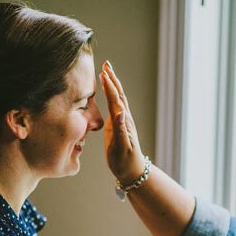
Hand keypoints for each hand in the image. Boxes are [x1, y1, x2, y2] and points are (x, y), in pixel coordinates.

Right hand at [100, 61, 146, 184]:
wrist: (132, 171)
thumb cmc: (125, 162)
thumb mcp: (121, 147)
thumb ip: (120, 129)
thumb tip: (121, 112)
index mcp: (123, 122)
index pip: (115, 100)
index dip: (109, 86)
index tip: (103, 72)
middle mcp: (123, 118)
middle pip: (118, 94)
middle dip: (112, 79)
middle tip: (106, 64)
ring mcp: (121, 121)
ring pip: (117, 98)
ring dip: (112, 84)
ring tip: (106, 72)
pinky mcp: (117, 125)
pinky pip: (113, 106)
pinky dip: (110, 95)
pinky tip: (106, 92)